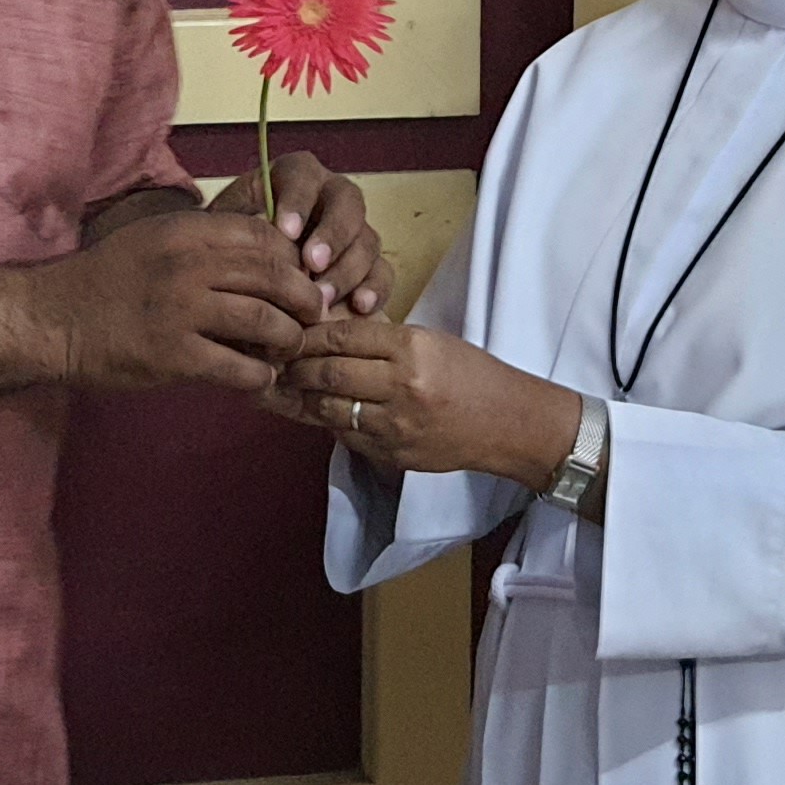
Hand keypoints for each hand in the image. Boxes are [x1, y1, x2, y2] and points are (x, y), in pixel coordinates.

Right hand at [27, 211, 323, 393]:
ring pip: (265, 322)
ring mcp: (180, 311)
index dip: (292, 257)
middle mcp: (187, 265)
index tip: (300, 276)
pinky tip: (258, 379)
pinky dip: (258, 377)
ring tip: (289, 348)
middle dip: (304, 299)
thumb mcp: (153, 239)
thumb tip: (263, 251)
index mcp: (185, 231)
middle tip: (312, 316)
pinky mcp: (173, 356)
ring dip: (288, 339)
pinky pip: (238, 368)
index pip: (263, 235)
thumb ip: (203, 242)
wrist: (52, 319)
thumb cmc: (107, 280)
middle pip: (274, 276)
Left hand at [208, 152, 388, 320]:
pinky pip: (383, 271)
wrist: (248, 279)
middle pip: (347, 203)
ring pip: (367, 240)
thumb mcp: (224, 229)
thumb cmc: (234, 248)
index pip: (303, 177)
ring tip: (322, 299)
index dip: (298, 201)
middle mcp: (331, 196)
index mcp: (295, 177)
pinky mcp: (370, 262)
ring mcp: (355, 230)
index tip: (285, 231)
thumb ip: (232, 227)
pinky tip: (360, 306)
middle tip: (311, 263)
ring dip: (347, 269)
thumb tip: (238, 235)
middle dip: (331, 234)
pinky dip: (375, 288)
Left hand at [262, 318, 579, 485]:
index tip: (291, 331)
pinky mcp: (394, 453)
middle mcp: (402, 385)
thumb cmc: (470, 374)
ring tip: (287, 387)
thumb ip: (382, 339)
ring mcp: (397, 424)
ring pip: (330, 407)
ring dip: (305, 397)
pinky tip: (319, 410)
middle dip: (297, 366)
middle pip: (329, 371)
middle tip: (277, 360)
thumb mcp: (430, 341)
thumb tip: (327, 332)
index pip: (344, 335)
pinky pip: (347, 434)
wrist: (507, 423)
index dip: (310, 333)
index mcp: (412, 348)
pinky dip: (329, 420)